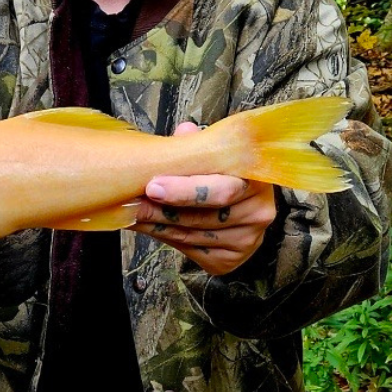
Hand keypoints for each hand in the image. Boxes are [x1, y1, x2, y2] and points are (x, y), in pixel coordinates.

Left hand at [131, 122, 277, 275]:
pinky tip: (149, 225)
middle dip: (162, 209)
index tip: (153, 186)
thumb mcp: (213, 151)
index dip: (185, 190)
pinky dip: (166, 238)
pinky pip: (192, 251)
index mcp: (256, 179)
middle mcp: (259, 212)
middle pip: (203, 216)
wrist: (240, 201)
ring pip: (192, 235)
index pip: (220, 190)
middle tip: (134, 201)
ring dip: (158, 224)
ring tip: (133, 211)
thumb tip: (184, 132)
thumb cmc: (222, 170)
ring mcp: (248, 239)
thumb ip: (196, 144)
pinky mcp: (232, 260)